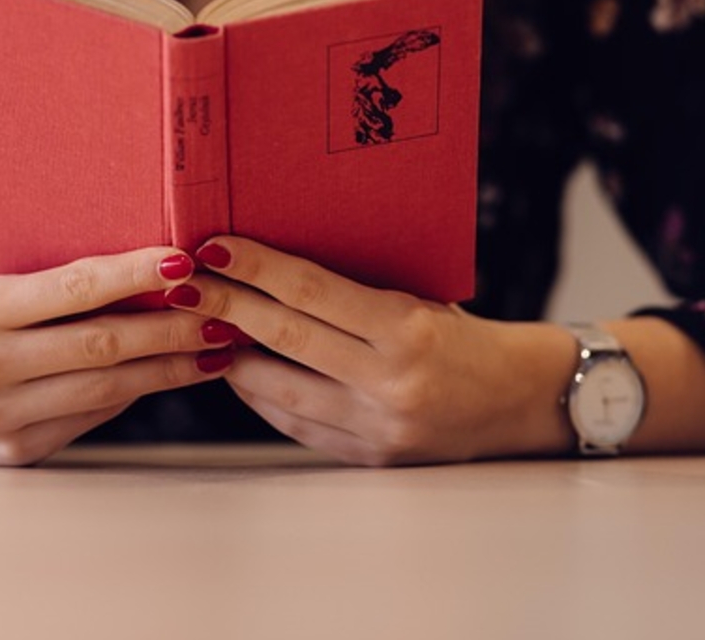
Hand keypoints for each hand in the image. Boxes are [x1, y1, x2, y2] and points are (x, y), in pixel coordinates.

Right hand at [0, 247, 235, 465]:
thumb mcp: (0, 296)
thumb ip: (62, 290)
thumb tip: (160, 274)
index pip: (74, 286)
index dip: (134, 273)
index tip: (185, 260)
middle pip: (101, 343)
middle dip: (171, 328)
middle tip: (223, 313)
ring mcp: (1, 414)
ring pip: (108, 387)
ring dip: (171, 367)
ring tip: (216, 347)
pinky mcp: (20, 450)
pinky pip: (95, 415)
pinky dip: (141, 391)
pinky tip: (176, 374)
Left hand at [164, 236, 575, 465]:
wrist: (520, 400)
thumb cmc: (466, 336)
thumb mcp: (421, 298)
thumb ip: (356, 291)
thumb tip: (275, 265)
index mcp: (407, 330)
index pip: (312, 291)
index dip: (256, 267)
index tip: (214, 247)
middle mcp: (389, 382)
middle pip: (284, 338)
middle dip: (225, 306)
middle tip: (184, 283)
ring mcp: (377, 427)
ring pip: (279, 390)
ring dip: (231, 356)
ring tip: (199, 326)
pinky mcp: (369, 456)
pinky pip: (296, 424)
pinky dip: (261, 396)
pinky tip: (238, 370)